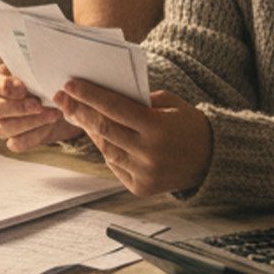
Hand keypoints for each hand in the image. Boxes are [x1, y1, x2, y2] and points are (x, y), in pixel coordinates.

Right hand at [0, 65, 81, 150]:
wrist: (63, 101)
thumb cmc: (48, 78)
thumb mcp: (42, 67)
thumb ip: (36, 64)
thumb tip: (41, 57)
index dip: (3, 86)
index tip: (23, 88)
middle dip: (16, 107)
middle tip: (38, 105)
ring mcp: (2, 123)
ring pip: (3, 128)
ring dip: (29, 122)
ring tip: (52, 114)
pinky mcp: (15, 140)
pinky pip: (16, 144)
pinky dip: (33, 136)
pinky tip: (49, 126)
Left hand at [54, 80, 210, 196]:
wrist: (212, 160)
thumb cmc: (188, 125)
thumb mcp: (169, 103)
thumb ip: (138, 101)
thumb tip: (102, 96)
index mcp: (157, 128)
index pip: (114, 108)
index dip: (89, 96)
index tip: (70, 85)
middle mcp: (148, 153)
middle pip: (104, 129)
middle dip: (79, 112)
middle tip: (62, 99)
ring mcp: (144, 173)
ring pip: (106, 149)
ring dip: (90, 131)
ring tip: (77, 115)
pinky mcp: (140, 188)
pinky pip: (114, 165)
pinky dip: (107, 150)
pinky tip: (101, 137)